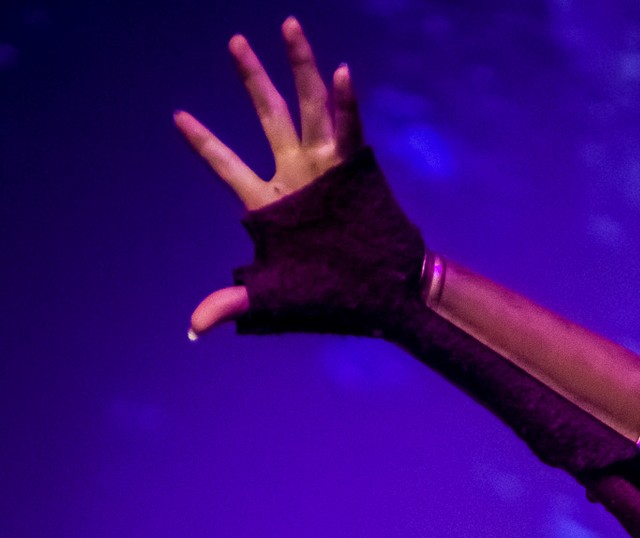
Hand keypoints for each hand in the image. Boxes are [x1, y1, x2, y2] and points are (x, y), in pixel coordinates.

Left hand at [175, 16, 363, 335]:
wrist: (384, 297)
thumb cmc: (331, 298)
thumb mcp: (275, 297)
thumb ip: (231, 304)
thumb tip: (194, 327)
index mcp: (269, 205)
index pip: (227, 166)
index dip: (203, 142)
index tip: (177, 116)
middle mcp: (296, 178)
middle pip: (269, 117)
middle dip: (253, 79)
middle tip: (235, 41)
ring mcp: (326, 169)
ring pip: (309, 106)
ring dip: (300, 67)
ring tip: (288, 26)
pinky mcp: (357, 171)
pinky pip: (350, 130)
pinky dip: (346, 103)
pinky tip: (342, 72)